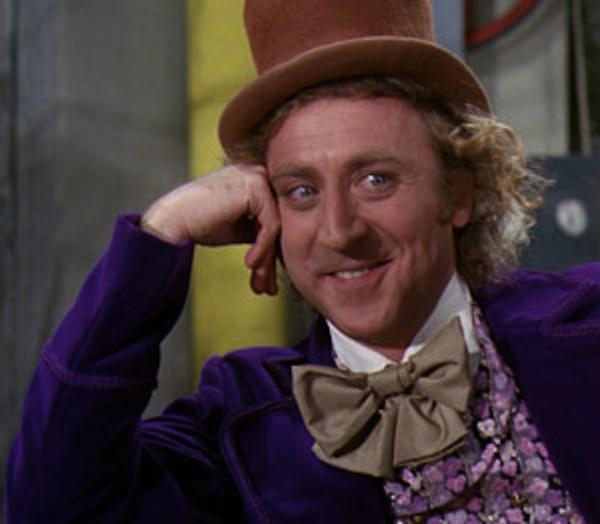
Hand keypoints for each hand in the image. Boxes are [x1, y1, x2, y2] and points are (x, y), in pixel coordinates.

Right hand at [141, 165, 279, 294]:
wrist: (172, 220)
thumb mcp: (238, 227)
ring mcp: (258, 176)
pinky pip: (270, 225)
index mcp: (254, 178)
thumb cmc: (199, 223)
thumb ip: (259, 230)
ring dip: (267, 259)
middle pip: (278, 222)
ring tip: (258, 282)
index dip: (270, 250)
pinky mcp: (256, 186)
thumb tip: (281, 249)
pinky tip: (250, 264)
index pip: (273, 217)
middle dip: (271, 259)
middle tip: (266, 287)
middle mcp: (258, 172)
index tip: (265, 278)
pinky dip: (263, 248)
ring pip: (277, 226)